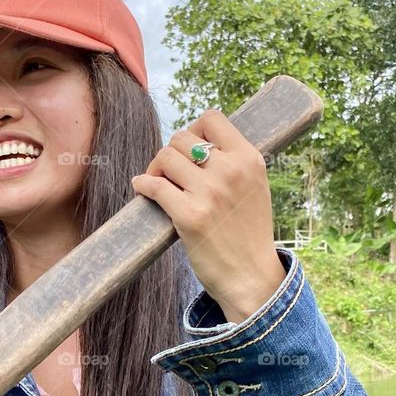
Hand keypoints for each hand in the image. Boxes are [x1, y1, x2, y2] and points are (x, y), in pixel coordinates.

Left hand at [131, 108, 284, 321]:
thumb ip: (233, 163)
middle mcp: (231, 171)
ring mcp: (210, 194)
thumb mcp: (254, 187)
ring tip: (157, 183)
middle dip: (169, 153)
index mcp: (249, 159)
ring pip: (165, 158)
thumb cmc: (247, 233)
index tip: (189, 151)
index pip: (211, 118)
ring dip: (155, 169)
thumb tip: (196, 144)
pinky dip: (142, 185)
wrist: (251, 276)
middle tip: (168, 173)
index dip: (193, 130)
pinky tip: (141, 188)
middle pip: (181, 138)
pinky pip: (155, 186)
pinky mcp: (190, 216)